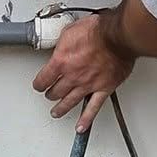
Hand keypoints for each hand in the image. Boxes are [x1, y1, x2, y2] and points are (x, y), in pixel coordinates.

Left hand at [32, 14, 133, 129]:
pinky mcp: (104, 89)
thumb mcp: (70, 30)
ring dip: (61, 108)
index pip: (43, 78)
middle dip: (50, 93)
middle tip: (49, 94)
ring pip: (70, 102)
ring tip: (56, 112)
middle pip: (55, 92)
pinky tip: (81, 126)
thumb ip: (62, 43)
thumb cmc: (98, 30)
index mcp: (61, 61)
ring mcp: (88, 84)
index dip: (39, 83)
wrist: (118, 36)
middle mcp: (73, 76)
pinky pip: (93, 108)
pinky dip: (86, 119)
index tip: (39, 84)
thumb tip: (59, 43)